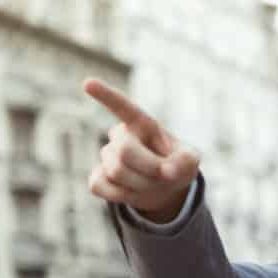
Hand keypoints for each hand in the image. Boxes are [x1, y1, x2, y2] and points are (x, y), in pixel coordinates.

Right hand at [84, 78, 200, 222]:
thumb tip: (168, 171)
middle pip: (124, 151)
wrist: (164, 188)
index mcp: (142, 124)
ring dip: (141, 185)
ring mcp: (107, 156)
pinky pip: (100, 186)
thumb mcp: (190, 161)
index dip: (105, 95)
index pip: (122, 106)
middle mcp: (121, 136)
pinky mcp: (97, 178)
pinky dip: (121, 195)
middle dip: (148, 168)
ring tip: (152, 182)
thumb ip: (186, 162)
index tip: (87, 83)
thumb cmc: (176, 167)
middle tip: (166, 175)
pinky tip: (132, 190)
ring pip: (116, 172)